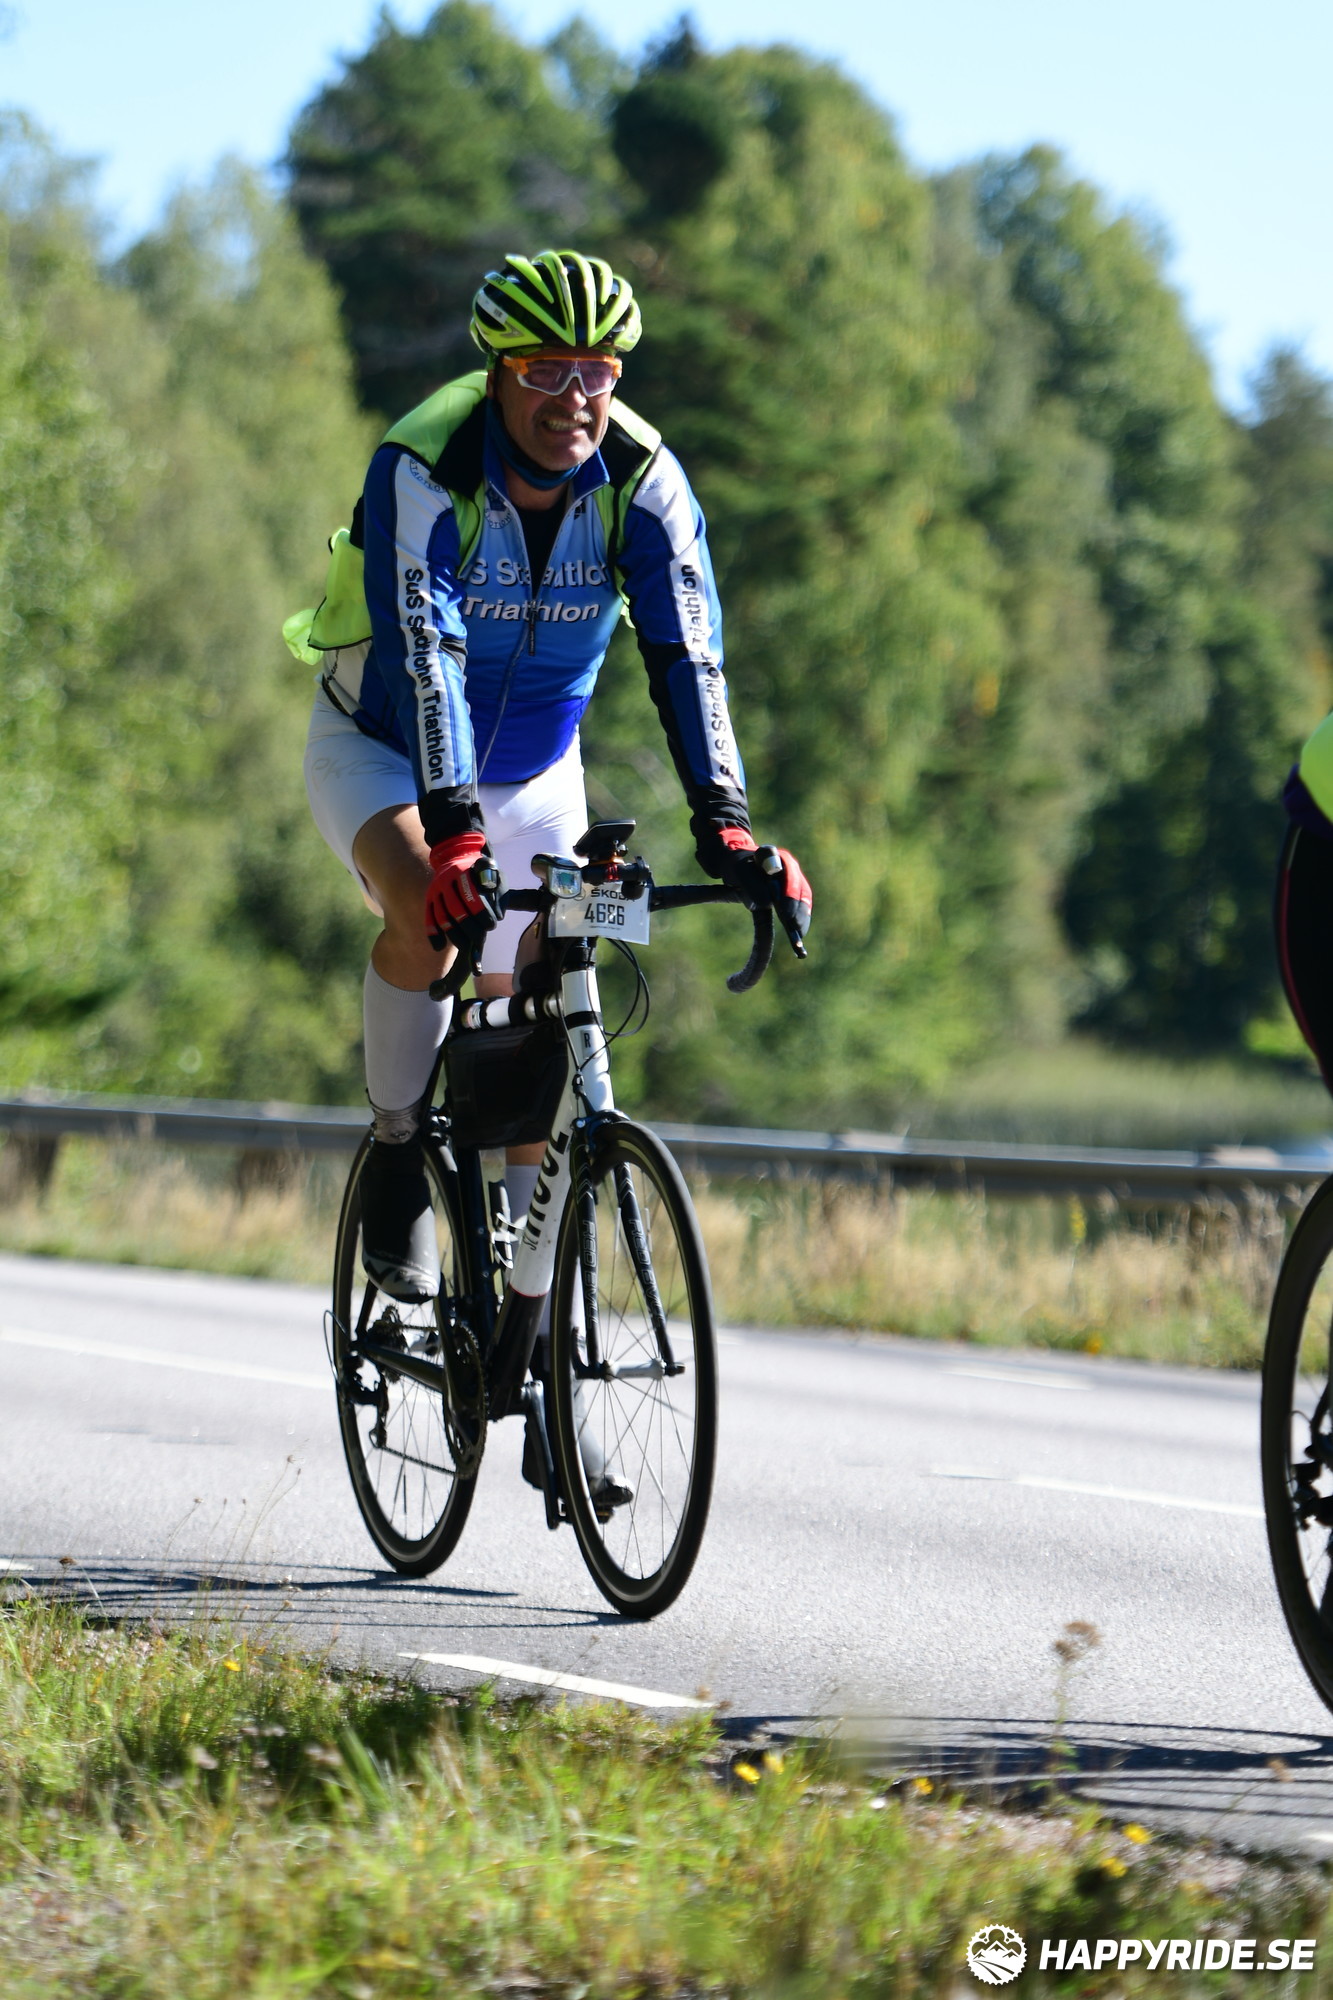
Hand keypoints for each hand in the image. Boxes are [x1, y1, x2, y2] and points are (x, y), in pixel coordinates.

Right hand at [424, 832, 500, 951]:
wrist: (455, 855)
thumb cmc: (479, 868)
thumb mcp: (492, 871)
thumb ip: (497, 888)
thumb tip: (498, 914)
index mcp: (462, 872)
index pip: (471, 897)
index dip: (481, 914)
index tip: (491, 925)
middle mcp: (444, 881)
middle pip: (455, 910)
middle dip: (469, 928)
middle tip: (480, 939)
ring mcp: (434, 890)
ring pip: (441, 916)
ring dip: (454, 935)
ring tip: (466, 946)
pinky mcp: (429, 898)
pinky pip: (429, 917)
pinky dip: (433, 933)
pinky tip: (439, 947)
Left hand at [714, 827, 811, 943]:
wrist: (739, 866)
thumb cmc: (738, 868)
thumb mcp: (739, 874)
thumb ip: (752, 886)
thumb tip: (767, 904)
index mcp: (772, 856)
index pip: (785, 871)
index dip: (787, 891)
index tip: (783, 909)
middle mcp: (788, 865)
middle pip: (799, 887)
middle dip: (797, 907)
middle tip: (793, 924)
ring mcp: (793, 878)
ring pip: (803, 898)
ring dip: (802, 916)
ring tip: (798, 935)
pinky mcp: (794, 893)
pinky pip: (801, 906)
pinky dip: (800, 920)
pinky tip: (798, 935)